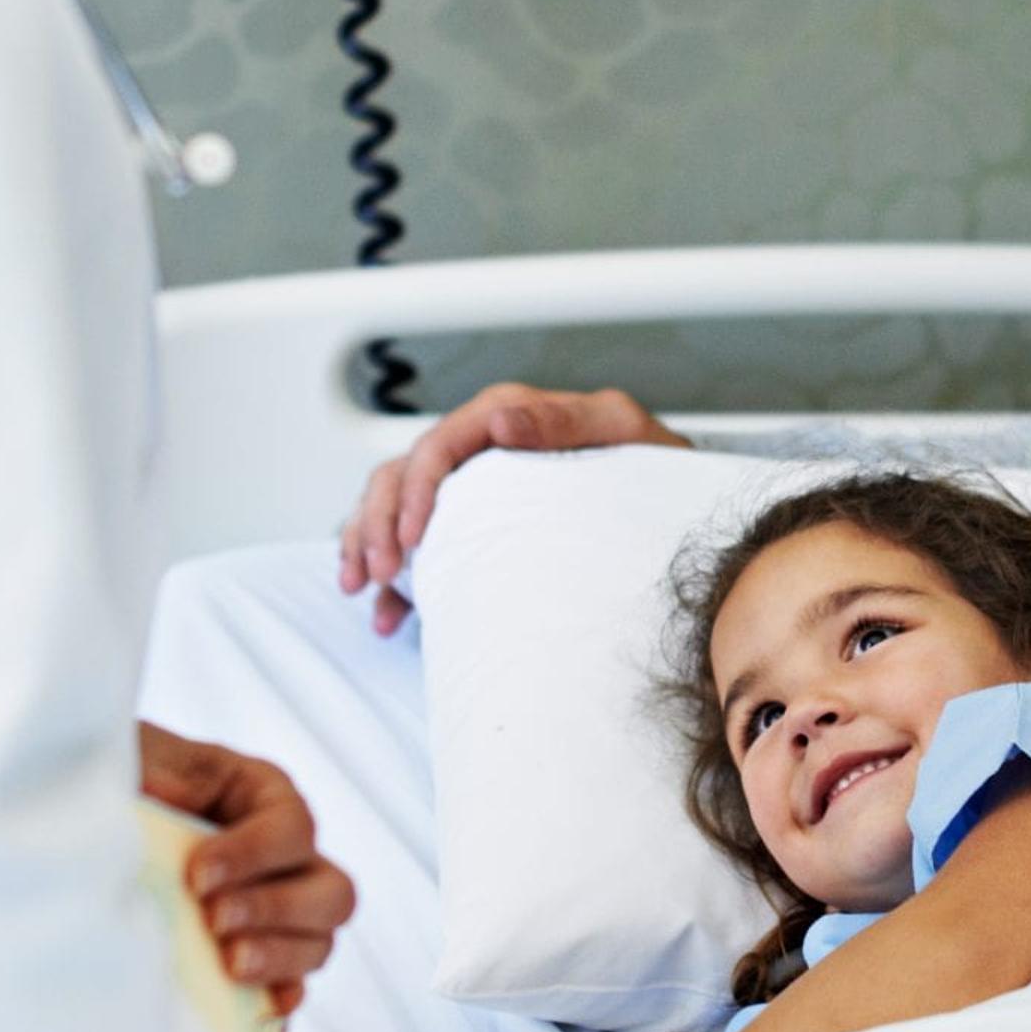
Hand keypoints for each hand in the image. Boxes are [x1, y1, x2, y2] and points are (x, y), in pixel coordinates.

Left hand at [136, 723, 356, 1015]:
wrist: (78, 826)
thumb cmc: (114, 783)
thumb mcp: (136, 762)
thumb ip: (158, 778)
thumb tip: (159, 806)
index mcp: (261, 795)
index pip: (294, 827)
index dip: (255, 854)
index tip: (197, 876)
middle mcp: (283, 855)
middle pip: (331, 891)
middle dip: (276, 908)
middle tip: (215, 921)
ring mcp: (275, 910)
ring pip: (320, 940)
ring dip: (280, 955)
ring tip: (229, 964)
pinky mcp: (253, 957)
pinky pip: (291, 984)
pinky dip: (281, 996)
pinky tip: (259, 1006)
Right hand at [334, 381, 687, 635]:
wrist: (669, 501)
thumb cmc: (649, 462)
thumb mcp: (618, 429)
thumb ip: (562, 419)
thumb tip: (498, 417)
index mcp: (505, 416)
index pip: (438, 445)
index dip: (416, 489)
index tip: (413, 537)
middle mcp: (478, 447)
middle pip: (400, 475)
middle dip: (378, 523)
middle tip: (379, 570)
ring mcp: (469, 488)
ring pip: (390, 505)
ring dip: (366, 544)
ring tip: (361, 586)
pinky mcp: (469, 526)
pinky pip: (414, 548)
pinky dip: (393, 582)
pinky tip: (388, 615)